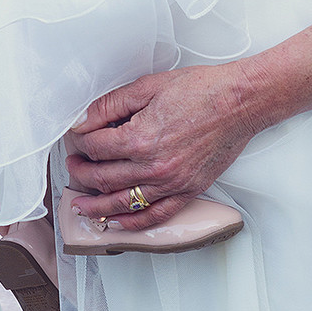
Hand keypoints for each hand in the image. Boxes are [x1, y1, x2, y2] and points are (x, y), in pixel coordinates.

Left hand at [62, 64, 262, 231]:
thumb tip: (83, 119)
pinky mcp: (187, 192)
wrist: (239, 102)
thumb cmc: (199, 89)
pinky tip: (116, 222)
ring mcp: (171, 183)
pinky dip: (132, 224)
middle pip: (104, 178)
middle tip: (72, 167)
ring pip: (123, 204)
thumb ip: (110, 105)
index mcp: (140, 138)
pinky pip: (155, 216)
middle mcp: (153, 166)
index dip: (80, 143)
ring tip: (81, 204)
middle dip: (82, 173)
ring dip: (97, 206)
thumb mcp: (147, 86)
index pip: (96, 148)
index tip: (76, 138)